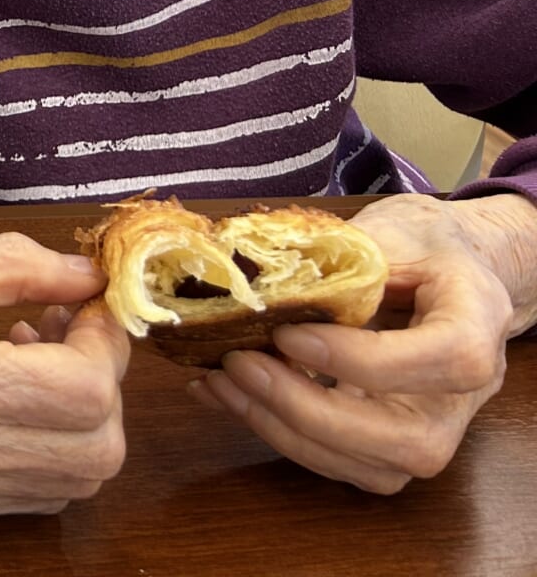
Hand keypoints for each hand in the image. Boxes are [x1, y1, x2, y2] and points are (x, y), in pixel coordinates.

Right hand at [0, 228, 126, 521]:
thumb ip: (18, 266)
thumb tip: (89, 277)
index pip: (85, 391)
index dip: (106, 340)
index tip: (89, 300)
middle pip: (96, 450)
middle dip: (102, 382)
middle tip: (69, 323)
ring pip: (73, 479)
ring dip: (79, 418)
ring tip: (33, 350)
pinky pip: (30, 490)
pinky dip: (44, 443)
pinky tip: (5, 386)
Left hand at [190, 193, 525, 493]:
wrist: (445, 272)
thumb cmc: (418, 245)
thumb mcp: (387, 230)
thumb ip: (335, 257)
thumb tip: (247, 271)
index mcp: (478, 325)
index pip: (444, 361)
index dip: (362, 359)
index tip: (287, 332)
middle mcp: (465, 395)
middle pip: (407, 439)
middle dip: (310, 410)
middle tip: (239, 365)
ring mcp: (434, 430)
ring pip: (370, 467)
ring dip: (283, 429)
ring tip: (221, 380)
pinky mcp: (393, 447)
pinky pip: (341, 462)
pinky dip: (276, 432)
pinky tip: (226, 393)